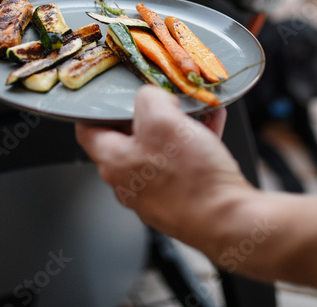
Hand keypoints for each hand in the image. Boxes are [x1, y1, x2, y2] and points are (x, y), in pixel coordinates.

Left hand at [76, 86, 252, 249]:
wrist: (229, 220)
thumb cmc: (191, 177)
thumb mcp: (162, 118)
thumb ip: (148, 98)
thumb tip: (150, 97)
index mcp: (114, 162)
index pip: (88, 131)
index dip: (97, 108)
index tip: (110, 95)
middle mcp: (129, 183)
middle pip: (129, 138)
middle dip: (150, 114)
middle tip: (165, 99)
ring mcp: (155, 195)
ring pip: (160, 149)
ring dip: (177, 126)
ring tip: (196, 109)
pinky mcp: (181, 200)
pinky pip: (183, 164)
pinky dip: (195, 141)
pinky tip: (212, 124)